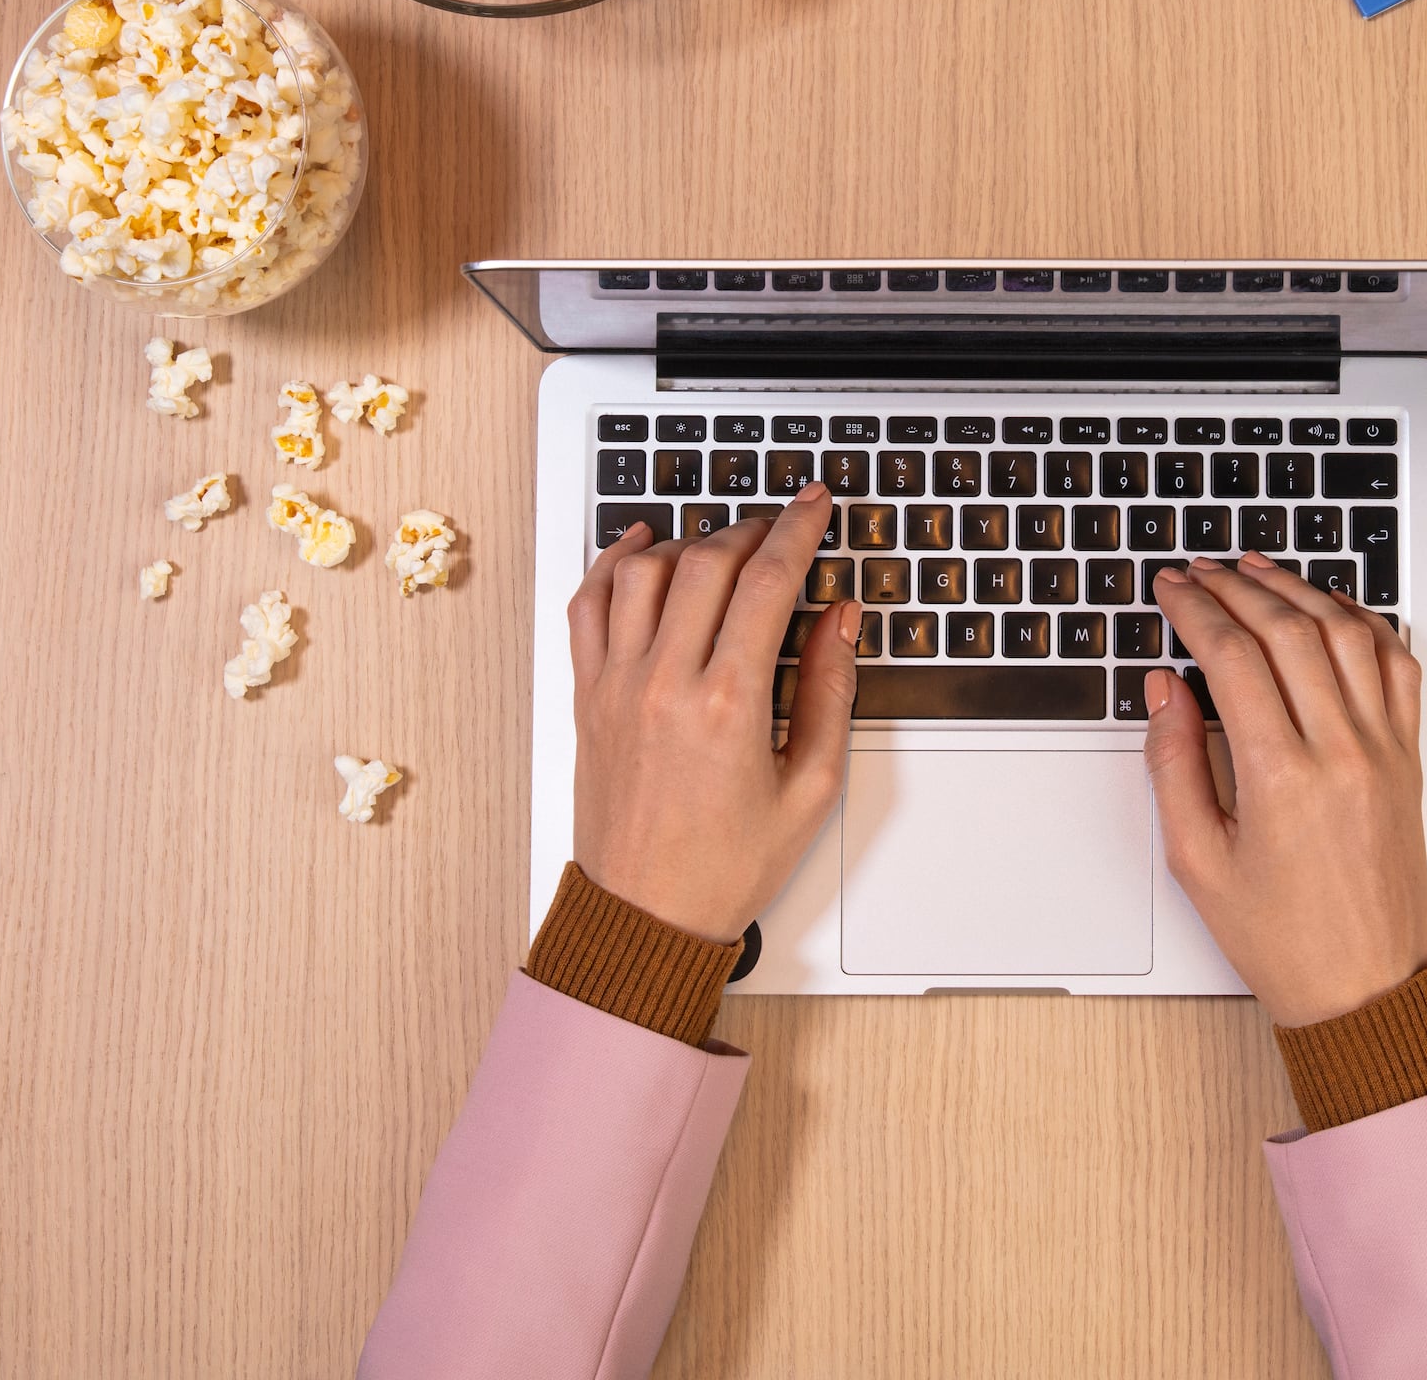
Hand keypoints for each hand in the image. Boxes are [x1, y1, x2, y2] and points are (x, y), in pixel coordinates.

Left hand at [566, 482, 858, 943]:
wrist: (645, 920)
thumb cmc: (726, 866)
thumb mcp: (810, 788)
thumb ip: (828, 692)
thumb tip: (838, 621)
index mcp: (727, 705)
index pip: (767, 581)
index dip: (798, 529)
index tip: (814, 504)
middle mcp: (665, 683)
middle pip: (707, 561)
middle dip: (752, 529)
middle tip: (781, 527)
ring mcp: (617, 686)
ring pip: (645, 571)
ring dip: (689, 541)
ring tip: (724, 546)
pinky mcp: (588, 696)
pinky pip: (588, 605)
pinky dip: (612, 563)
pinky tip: (640, 547)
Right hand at [1144, 553, 1426, 1028]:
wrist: (1363, 990)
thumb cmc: (1280, 937)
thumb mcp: (1196, 859)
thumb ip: (1172, 765)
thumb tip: (1164, 690)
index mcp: (1281, 778)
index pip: (1231, 656)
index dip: (1194, 608)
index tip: (1171, 588)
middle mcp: (1340, 752)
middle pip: (1287, 630)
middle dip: (1236, 587)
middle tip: (1200, 571)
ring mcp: (1383, 750)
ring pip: (1345, 633)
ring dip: (1297, 590)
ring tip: (1256, 570)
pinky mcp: (1408, 757)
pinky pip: (1397, 666)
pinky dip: (1363, 623)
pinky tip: (1329, 608)